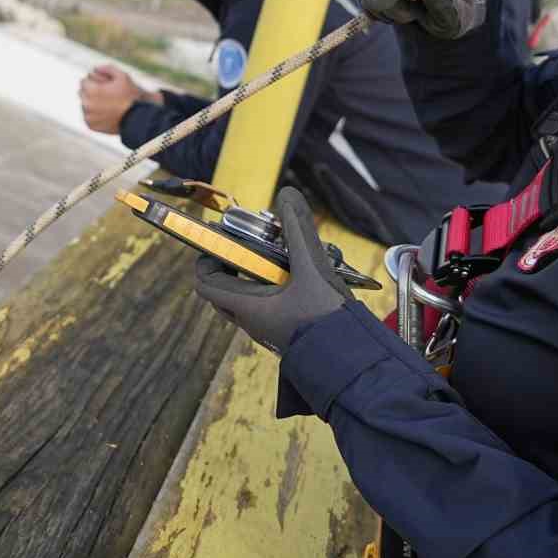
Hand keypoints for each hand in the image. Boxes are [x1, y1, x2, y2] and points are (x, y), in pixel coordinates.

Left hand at [78, 65, 155, 133]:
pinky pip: (88, 116)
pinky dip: (94, 115)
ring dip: (92, 103)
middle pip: (82, 93)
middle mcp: (86, 104)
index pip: (84, 81)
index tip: (104, 85)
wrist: (136, 119)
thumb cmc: (130, 96)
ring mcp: (88, 116)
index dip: (94, 81)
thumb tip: (95, 69)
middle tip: (105, 95)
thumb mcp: (122, 76)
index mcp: (91, 90)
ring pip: (85, 105)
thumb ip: (107, 68)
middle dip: (91, 92)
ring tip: (107, 105)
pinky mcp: (90, 125)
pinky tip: (106, 114)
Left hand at [193, 187, 351, 353]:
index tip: (222, 239)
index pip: (205, 283)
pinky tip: (302, 276)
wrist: (352, 361)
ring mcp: (268, 329)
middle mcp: (252, 320)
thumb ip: (299, 231)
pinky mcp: (286, 332)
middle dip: (233, 264)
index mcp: (248, 306)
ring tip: (283, 256)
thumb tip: (286, 196)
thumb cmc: (326, 319)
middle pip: (224, 289)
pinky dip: (275, 288)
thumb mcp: (312, 268)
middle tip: (253, 244)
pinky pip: (269, 307)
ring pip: (248, 298)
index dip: (206, 259)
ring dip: (257, 275)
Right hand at [354, 0, 485, 38]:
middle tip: (411, 14)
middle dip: (389, 9)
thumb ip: (445, 1)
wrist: (448, 4)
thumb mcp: (457, 17)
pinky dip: (371, 4)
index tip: (411, 15)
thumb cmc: (454, 13)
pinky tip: (392, 4)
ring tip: (403, 9)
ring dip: (380, 8)